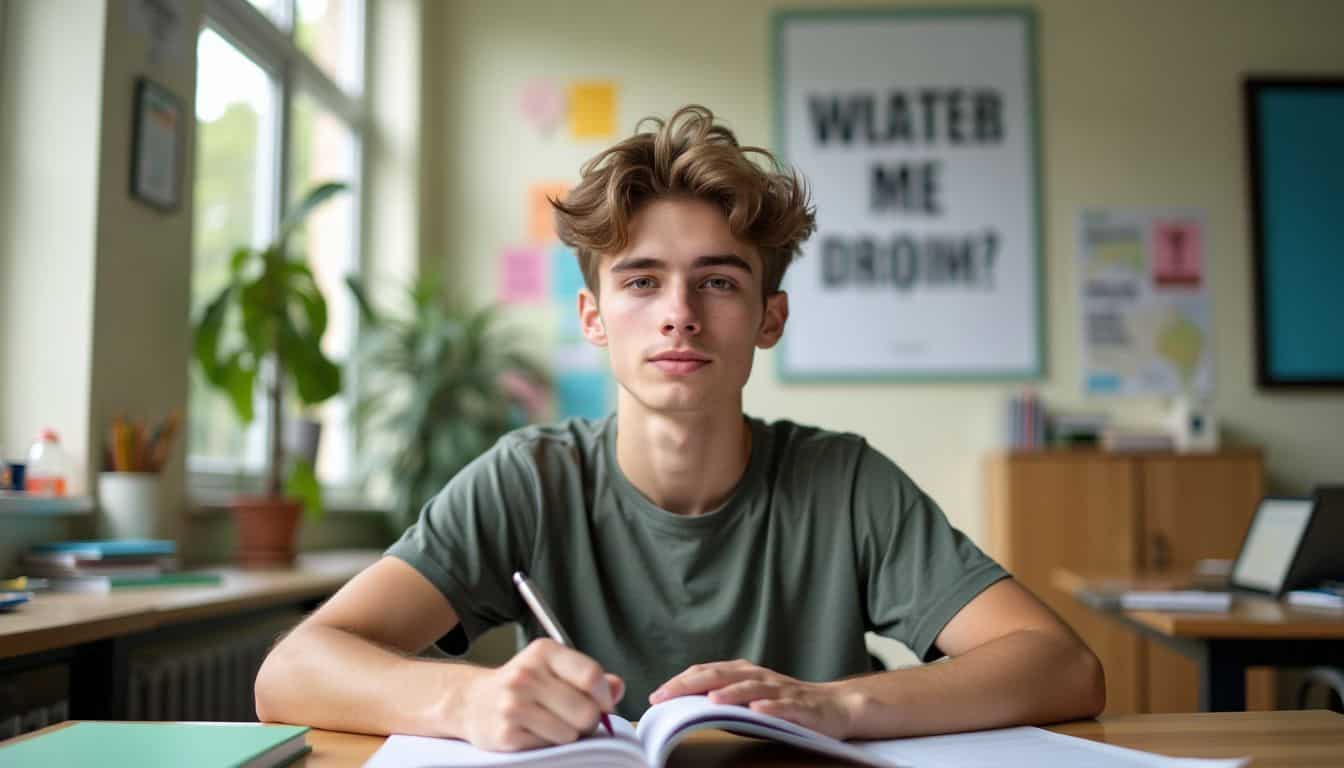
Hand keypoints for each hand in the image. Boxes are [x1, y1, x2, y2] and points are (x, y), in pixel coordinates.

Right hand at [456, 639, 624, 750]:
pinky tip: (534, 732)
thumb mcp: (553, 669)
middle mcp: (526, 675)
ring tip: (551, 724)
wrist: (472, 702)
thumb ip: (588, 677)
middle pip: (586, 711)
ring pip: (570, 734)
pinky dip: (548, 745)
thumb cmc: (522, 686)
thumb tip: (618, 688)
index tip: (604, 704)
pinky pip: (550, 748)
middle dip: (588, 721)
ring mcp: (513, 705)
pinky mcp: (506, 733)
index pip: (591, 676)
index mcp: (544, 652)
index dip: (605, 696)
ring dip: (568, 735)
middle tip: (576, 719)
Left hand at [649, 659, 858, 739]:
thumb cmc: (785, 706)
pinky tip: (758, 711)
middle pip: (722, 675)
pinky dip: (771, 707)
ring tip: (711, 700)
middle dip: (692, 684)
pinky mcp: (801, 707)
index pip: (706, 673)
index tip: (656, 695)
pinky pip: (784, 706)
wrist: (834, 707)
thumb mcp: (749, 703)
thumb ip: (722, 703)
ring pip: (752, 688)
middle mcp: (759, 677)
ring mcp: (780, 690)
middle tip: (667, 695)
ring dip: (731, 693)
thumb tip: (686, 710)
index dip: (681, 682)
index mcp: (744, 674)